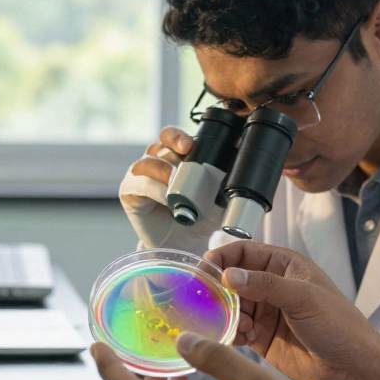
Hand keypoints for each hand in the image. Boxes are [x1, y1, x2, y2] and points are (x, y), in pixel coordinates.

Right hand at [119, 126, 222, 250]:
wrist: (183, 244)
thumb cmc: (199, 217)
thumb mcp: (218, 198)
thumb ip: (229, 182)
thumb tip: (249, 169)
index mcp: (175, 156)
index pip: (172, 136)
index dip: (180, 136)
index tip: (193, 144)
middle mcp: (155, 161)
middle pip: (160, 144)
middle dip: (173, 142)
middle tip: (187, 150)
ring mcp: (140, 175)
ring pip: (148, 162)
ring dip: (164, 169)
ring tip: (177, 182)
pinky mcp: (130, 192)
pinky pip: (140, 185)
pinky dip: (155, 190)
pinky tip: (167, 198)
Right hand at [208, 240, 379, 379]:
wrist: (352, 369)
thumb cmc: (339, 326)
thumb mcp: (304, 298)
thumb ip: (266, 285)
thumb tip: (230, 275)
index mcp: (285, 267)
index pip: (245, 252)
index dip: (223, 258)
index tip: (206, 270)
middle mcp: (272, 287)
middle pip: (232, 279)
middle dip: (218, 289)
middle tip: (206, 301)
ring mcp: (266, 313)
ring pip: (231, 306)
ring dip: (225, 314)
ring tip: (234, 325)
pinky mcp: (261, 338)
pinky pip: (236, 331)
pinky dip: (230, 333)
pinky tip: (238, 339)